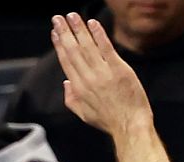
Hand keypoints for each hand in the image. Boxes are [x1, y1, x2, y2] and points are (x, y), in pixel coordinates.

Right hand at [51, 13, 152, 137]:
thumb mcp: (83, 114)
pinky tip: (92, 24)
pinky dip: (98, 35)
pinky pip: (106, 48)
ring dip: (78, 29)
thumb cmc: (107, 120)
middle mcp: (87, 78)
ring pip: (87, 47)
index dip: (59, 45)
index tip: (55, 32)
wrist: (128, 125)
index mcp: (77, 88)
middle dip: (64, 32)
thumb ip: (71, 98)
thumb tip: (65, 83)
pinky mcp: (119, 69)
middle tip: (58, 18)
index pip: (66, 61)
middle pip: (73, 50)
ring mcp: (103, 73)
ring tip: (72, 16)